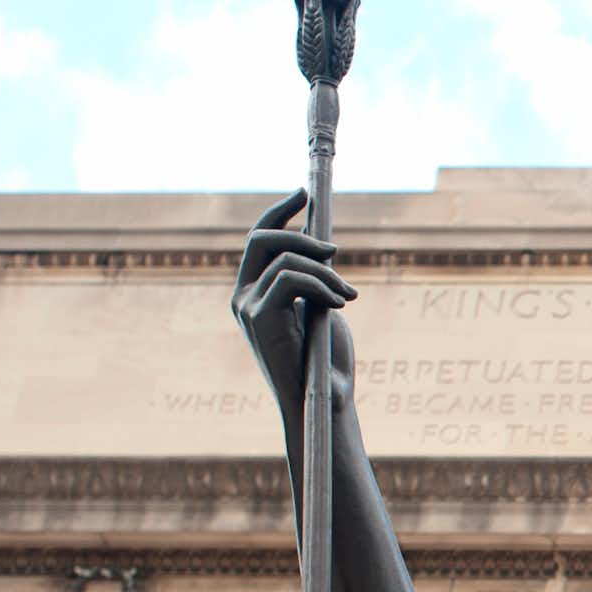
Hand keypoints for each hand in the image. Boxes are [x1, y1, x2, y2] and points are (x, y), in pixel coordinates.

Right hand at [232, 189, 358, 409]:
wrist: (323, 399)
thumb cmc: (326, 359)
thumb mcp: (320, 305)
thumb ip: (312, 275)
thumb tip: (320, 238)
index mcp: (253, 291)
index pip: (258, 238)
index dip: (279, 211)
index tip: (304, 192)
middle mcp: (242, 297)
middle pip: (263, 239)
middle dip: (304, 236)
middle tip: (338, 252)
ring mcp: (246, 307)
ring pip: (285, 260)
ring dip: (326, 272)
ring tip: (348, 296)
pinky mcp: (258, 318)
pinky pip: (290, 279)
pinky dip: (321, 285)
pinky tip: (341, 303)